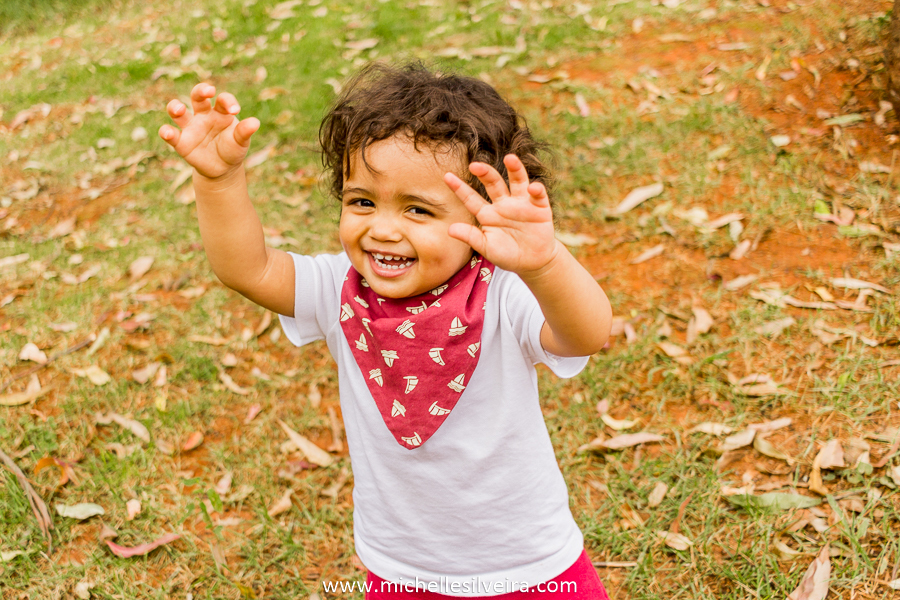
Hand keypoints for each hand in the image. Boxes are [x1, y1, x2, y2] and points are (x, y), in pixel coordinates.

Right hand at [159, 83, 259, 179]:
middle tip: (208, 91)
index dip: (228, 101)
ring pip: (177, 110)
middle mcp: (203, 115)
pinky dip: (166, 132)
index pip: (223, 100)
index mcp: (220, 112)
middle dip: (201, 90)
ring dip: (175, 107)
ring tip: (179, 109)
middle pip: (198, 96)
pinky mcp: (180, 141)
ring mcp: (190, 127)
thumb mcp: (240, 142)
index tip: (235, 110)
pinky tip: (168, 133)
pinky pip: (170, 134)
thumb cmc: (232, 149)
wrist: (222, 168)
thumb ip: (244, 132)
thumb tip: (255, 123)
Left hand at [444, 154, 559, 275]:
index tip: (447, 176)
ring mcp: (521, 204)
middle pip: (493, 183)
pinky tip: (533, 188)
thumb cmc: (507, 254)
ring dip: (515, 169)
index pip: (471, 198)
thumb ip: (471, 237)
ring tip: (510, 158)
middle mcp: (503, 204)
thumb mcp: (487, 247)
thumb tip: (450, 229)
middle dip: (485, 173)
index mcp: (487, 214)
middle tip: (474, 165)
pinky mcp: (539, 207)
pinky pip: (538, 195)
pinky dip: (536, 189)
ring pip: (517, 181)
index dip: (459, 188)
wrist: (532, 262)